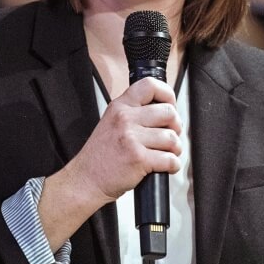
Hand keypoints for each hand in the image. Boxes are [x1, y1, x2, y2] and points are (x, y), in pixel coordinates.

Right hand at [69, 77, 181, 204]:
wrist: (87, 178)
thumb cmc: (101, 154)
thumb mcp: (112, 122)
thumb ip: (133, 112)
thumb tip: (163, 110)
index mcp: (120, 106)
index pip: (150, 85)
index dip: (167, 94)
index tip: (170, 105)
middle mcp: (125, 118)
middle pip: (169, 113)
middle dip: (176, 127)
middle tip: (170, 135)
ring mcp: (131, 138)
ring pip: (172, 138)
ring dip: (175, 149)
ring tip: (165, 154)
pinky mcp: (138, 158)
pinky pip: (170, 159)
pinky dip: (172, 166)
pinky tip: (164, 166)